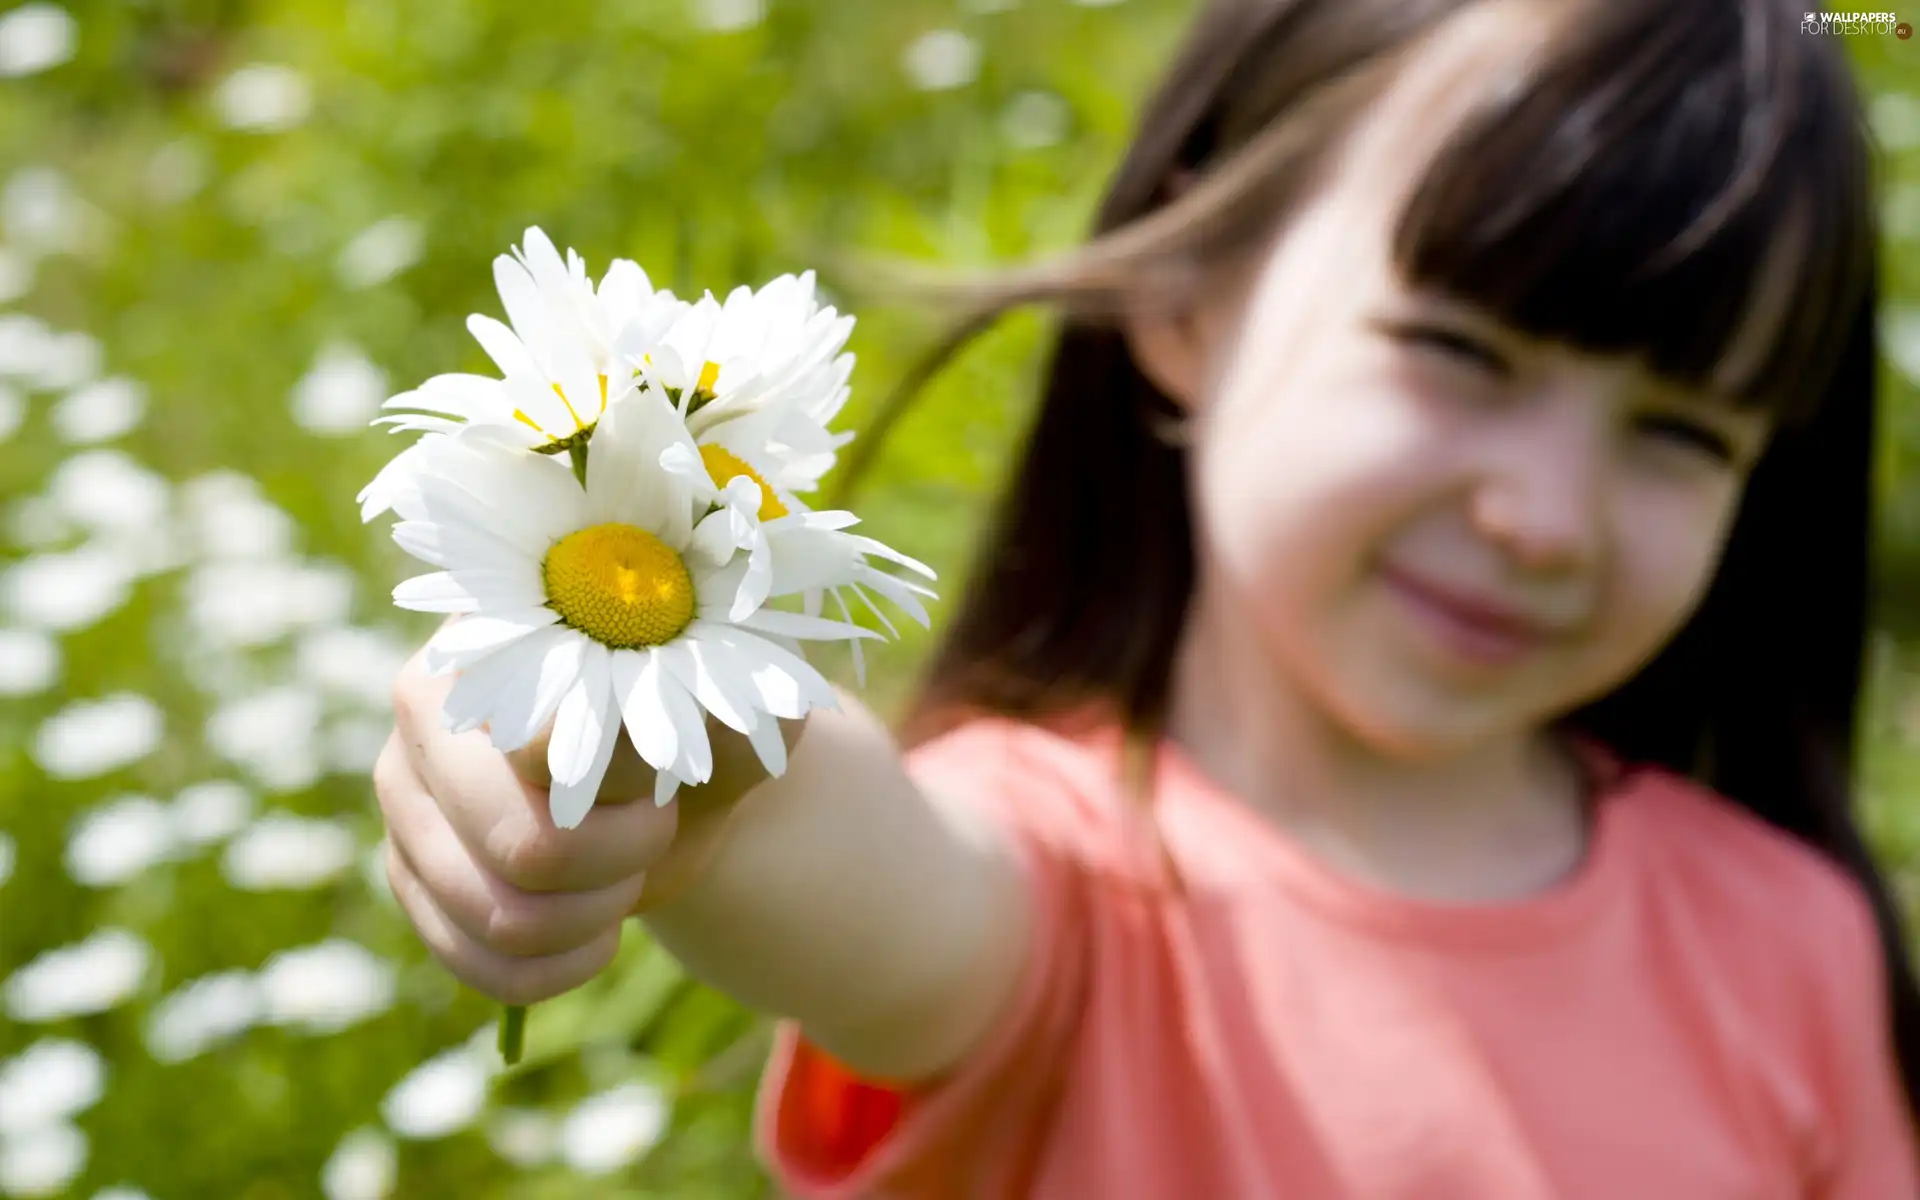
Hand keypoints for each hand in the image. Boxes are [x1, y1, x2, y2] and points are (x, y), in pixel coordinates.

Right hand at [374, 628, 806, 1005]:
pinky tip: (596, 935)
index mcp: (504, 636)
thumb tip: (624, 740)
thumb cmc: (707, 725)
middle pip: (522, 844)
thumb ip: (701, 715)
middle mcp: (426, 709)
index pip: (547, 744)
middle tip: (655, 828)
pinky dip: (557, 970)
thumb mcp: (735, 710)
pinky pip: (478, 965)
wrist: (677, 780)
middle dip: (620, 859)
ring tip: (626, 873)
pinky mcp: (409, 877)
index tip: (670, 777)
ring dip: (596, 916)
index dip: (631, 786)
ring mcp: (404, 798)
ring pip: (502, 917)